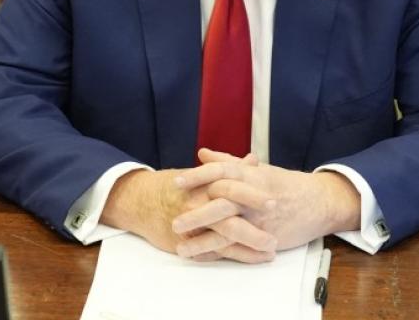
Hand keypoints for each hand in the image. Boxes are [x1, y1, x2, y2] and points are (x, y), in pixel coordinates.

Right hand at [101, 159, 278, 263]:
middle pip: (229, 215)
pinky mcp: (188, 242)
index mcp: (205, 184)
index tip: (274, 199)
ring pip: (223, 237)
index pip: (231, 186)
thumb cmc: (179, 186)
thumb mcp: (204, 174)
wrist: (143, 201)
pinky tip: (253, 259)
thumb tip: (253, 160)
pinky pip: (214, 252)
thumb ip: (230, 167)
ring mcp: (193, 225)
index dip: (253, 194)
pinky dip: (234, 256)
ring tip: (271, 251)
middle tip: (275, 234)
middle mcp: (198, 203)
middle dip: (253, 228)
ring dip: (249, 246)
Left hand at [171, 148, 360, 257]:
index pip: (220, 172)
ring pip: (229, 229)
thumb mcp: (257, 170)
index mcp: (250, 174)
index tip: (176, 182)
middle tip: (174, 221)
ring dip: (204, 240)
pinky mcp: (267, 237)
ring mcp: (261, 218)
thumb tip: (202, 153)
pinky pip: (241, 247)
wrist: (318, 203)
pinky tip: (203, 258)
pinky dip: (221, 254)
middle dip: (197, 213)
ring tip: (181, 249)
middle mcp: (254, 195)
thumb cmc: (284, 184)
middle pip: (222, 202)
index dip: (198, 176)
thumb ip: (228, 162)